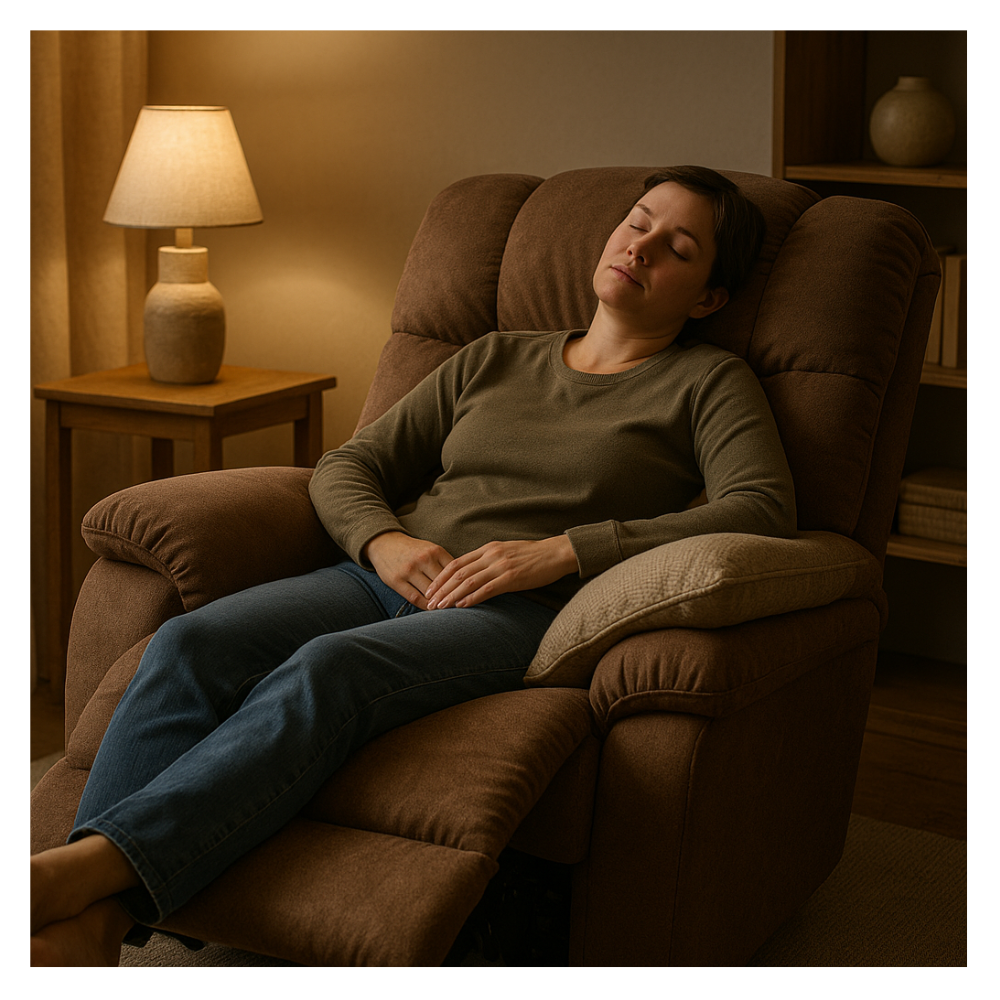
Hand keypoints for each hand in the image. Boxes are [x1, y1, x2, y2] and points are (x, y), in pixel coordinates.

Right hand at [363, 531, 454, 609]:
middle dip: (452, 596)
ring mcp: (409, 570)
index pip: (454, 572)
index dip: (462, 586)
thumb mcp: (430, 549)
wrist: (384, 543)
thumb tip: (463, 580)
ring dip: (439, 603)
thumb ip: (445, 562)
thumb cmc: (413, 549)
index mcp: (435, 551)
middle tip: (460, 607)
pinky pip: (414, 598)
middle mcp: (423, 559)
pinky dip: (425, 606)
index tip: (468, 596)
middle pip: (443, 583)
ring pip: (430, 593)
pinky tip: (431, 609)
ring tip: (446, 611)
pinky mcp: (396, 580)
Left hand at [425, 536, 577, 609]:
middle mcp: (491, 555)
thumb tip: (472, 573)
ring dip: (452, 596)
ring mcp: (500, 566)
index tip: (430, 589)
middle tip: (429, 602)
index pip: (457, 562)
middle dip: (441, 589)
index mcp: (488, 548)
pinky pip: (487, 589)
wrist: (555, 553)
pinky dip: (472, 598)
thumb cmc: (532, 555)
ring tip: (440, 608)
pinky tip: (461, 606)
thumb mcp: (506, 552)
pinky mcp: (512, 578)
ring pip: (469, 582)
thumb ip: (488, 560)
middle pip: (458, 573)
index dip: (441, 577)